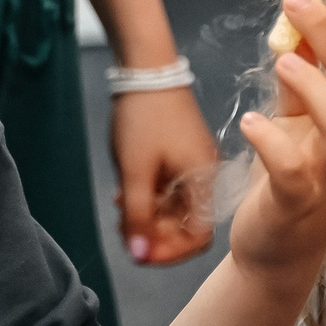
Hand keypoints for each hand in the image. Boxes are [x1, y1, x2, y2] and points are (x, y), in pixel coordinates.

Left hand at [110, 88, 219, 264]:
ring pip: (174, 210)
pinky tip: (124, 194)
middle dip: (153, 234)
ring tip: (119, 211)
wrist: (147, 69)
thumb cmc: (143, 119)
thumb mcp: (136, 172)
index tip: (140, 253)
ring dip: (147, 217)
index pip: (199, 238)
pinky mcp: (183, 157)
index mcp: (204, 183)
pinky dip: (149, 199)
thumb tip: (139, 255)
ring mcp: (195, 167)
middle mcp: (206, 178)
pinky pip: (170, 191)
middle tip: (122, 230)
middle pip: (185, 225)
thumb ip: (138, 217)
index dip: (171, 253)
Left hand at [228, 0, 325, 289]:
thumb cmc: (290, 181)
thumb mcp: (296, 123)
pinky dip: (272, 141)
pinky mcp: (297, 204)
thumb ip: (300, 80)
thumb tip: (296, 25)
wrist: (277, 252)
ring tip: (283, 59)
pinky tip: (251, 121)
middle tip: (308, 1)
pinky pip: (294, 171)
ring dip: (316, 88)